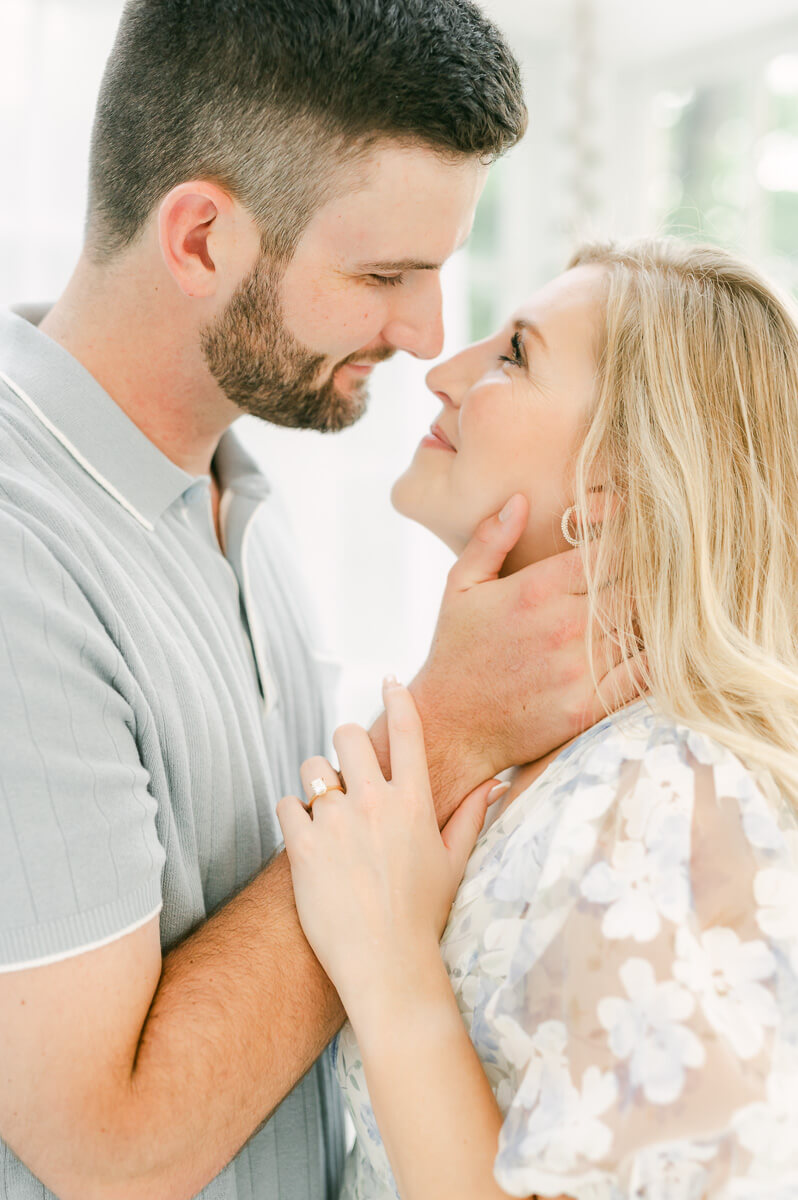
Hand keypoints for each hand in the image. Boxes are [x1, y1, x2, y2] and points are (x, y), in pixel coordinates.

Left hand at [277, 681, 502, 1012]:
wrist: (386, 964)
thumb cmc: (423, 915)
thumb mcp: (454, 862)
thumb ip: (470, 816)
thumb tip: (496, 783)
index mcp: (413, 801)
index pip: (406, 730)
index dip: (397, 698)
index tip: (390, 681)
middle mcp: (374, 802)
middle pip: (346, 734)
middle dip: (344, 745)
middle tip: (346, 770)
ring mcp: (336, 821)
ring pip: (311, 768)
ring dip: (316, 783)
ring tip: (326, 814)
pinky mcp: (302, 845)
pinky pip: (286, 804)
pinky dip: (292, 816)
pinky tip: (307, 839)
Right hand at [407, 493, 645, 821]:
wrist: (450, 726)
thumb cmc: (456, 651)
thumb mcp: (459, 586)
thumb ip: (489, 540)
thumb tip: (521, 500)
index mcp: (536, 589)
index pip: (608, 549)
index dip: (630, 539)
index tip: (639, 537)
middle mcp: (562, 626)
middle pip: (636, 586)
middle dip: (649, 577)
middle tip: (662, 572)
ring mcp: (578, 669)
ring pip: (642, 628)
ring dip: (653, 617)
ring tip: (664, 608)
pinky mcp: (588, 708)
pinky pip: (642, 676)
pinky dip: (655, 659)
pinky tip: (655, 648)